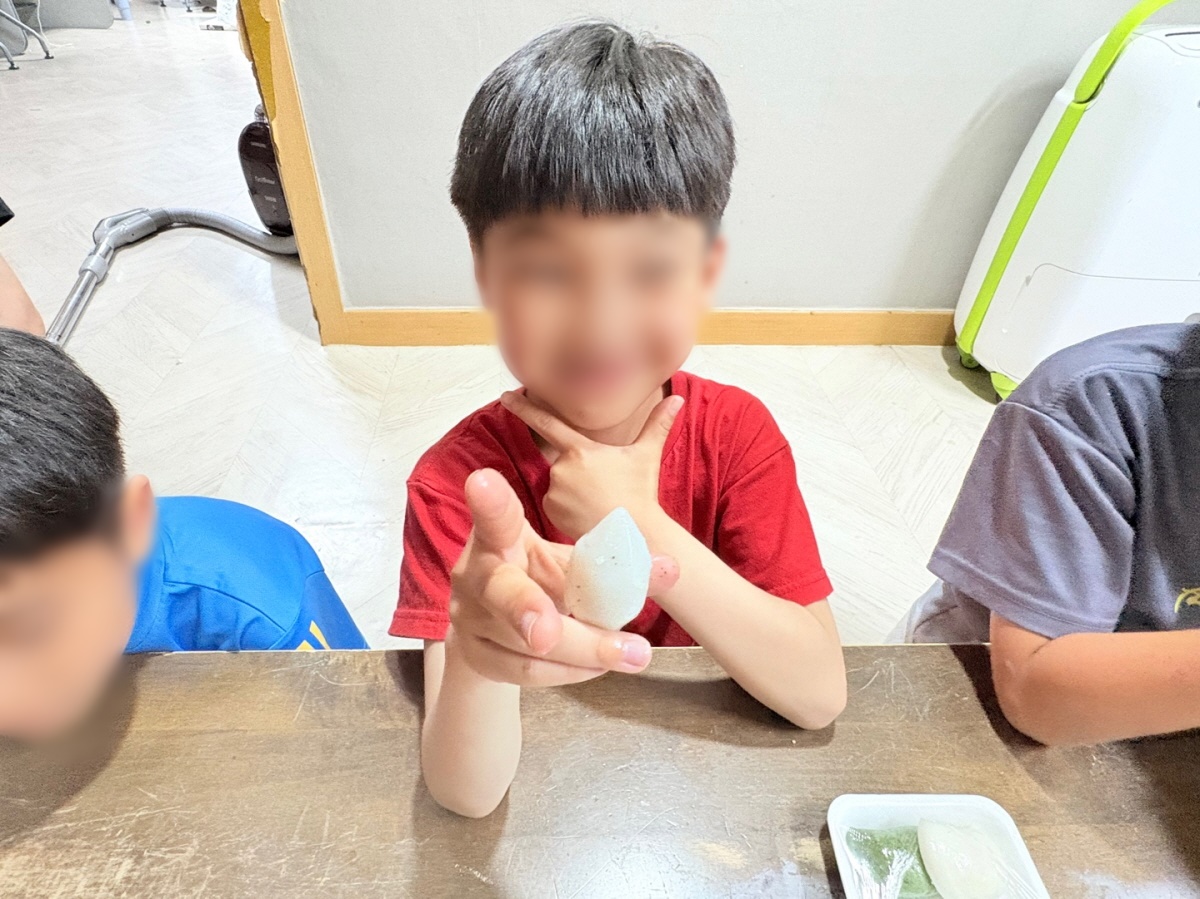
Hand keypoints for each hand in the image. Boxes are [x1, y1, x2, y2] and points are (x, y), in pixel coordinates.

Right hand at [448, 469, 678, 686]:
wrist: (496, 622)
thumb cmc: (538, 576)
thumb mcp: (574, 563)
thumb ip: (619, 565)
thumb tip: (670, 569)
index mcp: (500, 536)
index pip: (496, 516)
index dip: (490, 501)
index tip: (485, 481)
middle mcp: (477, 574)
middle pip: (502, 591)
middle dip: (526, 610)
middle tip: (546, 634)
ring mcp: (471, 617)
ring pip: (525, 642)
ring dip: (583, 650)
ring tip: (630, 652)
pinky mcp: (476, 655)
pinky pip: (526, 671)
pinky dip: (569, 671)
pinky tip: (600, 666)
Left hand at [500, 391, 682, 539]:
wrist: (634, 533)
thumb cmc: (640, 494)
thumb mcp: (647, 455)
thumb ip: (658, 424)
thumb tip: (678, 398)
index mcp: (582, 449)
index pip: (547, 423)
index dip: (524, 408)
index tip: (505, 396)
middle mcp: (563, 467)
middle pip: (563, 462)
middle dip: (579, 473)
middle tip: (603, 488)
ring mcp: (556, 490)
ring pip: (559, 485)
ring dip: (574, 491)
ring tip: (598, 502)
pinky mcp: (552, 511)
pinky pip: (555, 504)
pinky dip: (568, 508)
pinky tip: (588, 514)